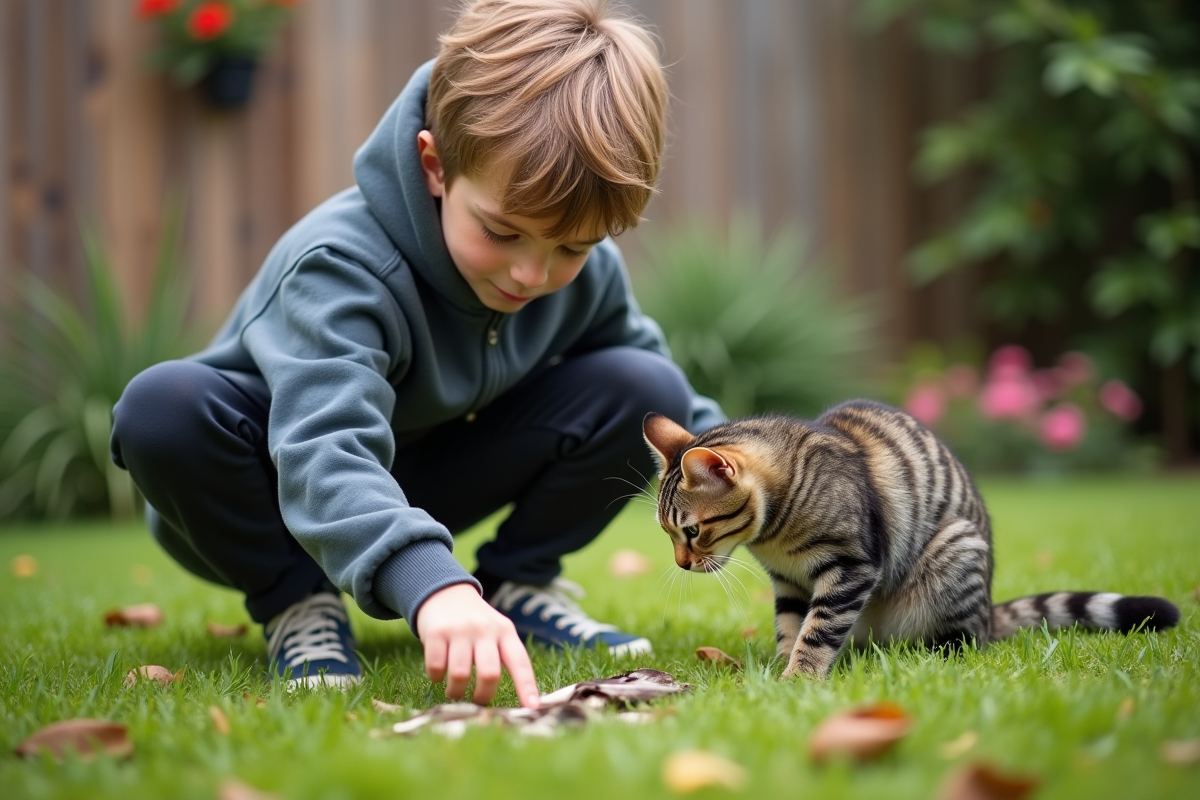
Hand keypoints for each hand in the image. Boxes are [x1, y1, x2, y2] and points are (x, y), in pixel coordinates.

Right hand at [415, 582, 538, 707]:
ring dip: (456, 691)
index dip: (527, 686)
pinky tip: (438, 674)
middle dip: (483, 696)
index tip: (532, 708)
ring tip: (454, 691)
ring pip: (460, 675)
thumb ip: (504, 656)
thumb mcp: (496, 630)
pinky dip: (436, 678)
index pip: (520, 662)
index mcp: (505, 631)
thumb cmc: (475, 622)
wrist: (444, 591)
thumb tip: (516, 697)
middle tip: (477, 701)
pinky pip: (436, 667)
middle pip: (489, 674)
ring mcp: (460, 630)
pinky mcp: (436, 632)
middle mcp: (485, 629)